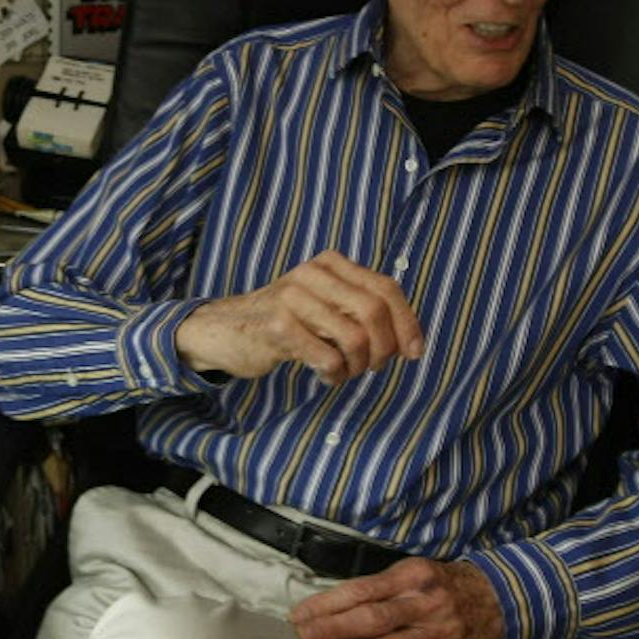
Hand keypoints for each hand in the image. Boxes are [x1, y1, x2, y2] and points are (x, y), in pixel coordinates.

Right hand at [175, 250, 422, 383]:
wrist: (224, 329)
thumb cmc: (285, 321)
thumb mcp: (325, 304)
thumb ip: (361, 311)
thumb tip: (409, 341)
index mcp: (331, 263)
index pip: (386, 289)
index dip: (408, 323)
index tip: (415, 352)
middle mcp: (313, 274)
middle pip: (375, 311)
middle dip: (385, 348)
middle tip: (375, 367)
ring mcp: (293, 298)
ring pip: (355, 338)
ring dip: (358, 366)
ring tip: (344, 371)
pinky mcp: (277, 326)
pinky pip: (328, 359)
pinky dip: (335, 375)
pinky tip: (324, 375)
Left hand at [291, 558, 503, 638]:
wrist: (503, 599)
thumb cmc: (447, 585)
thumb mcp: (418, 572)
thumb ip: (382, 587)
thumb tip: (331, 605)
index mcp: (413, 575)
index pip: (362, 590)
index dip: (327, 604)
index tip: (300, 615)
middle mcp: (425, 603)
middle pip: (371, 618)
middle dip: (331, 630)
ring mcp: (438, 634)